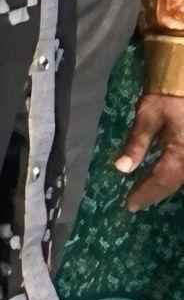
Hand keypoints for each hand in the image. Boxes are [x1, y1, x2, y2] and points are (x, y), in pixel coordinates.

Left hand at [120, 91, 183, 212]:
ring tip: (147, 193)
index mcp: (181, 151)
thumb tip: (121, 169)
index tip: (130, 205)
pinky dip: (173, 176)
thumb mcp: (147, 115)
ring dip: (166, 187)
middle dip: (155, 193)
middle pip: (174, 183)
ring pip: (182, 178)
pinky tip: (161, 177)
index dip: (146, 193)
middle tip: (136, 202)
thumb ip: (136, 143)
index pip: (162, 179)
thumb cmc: (166, 95)